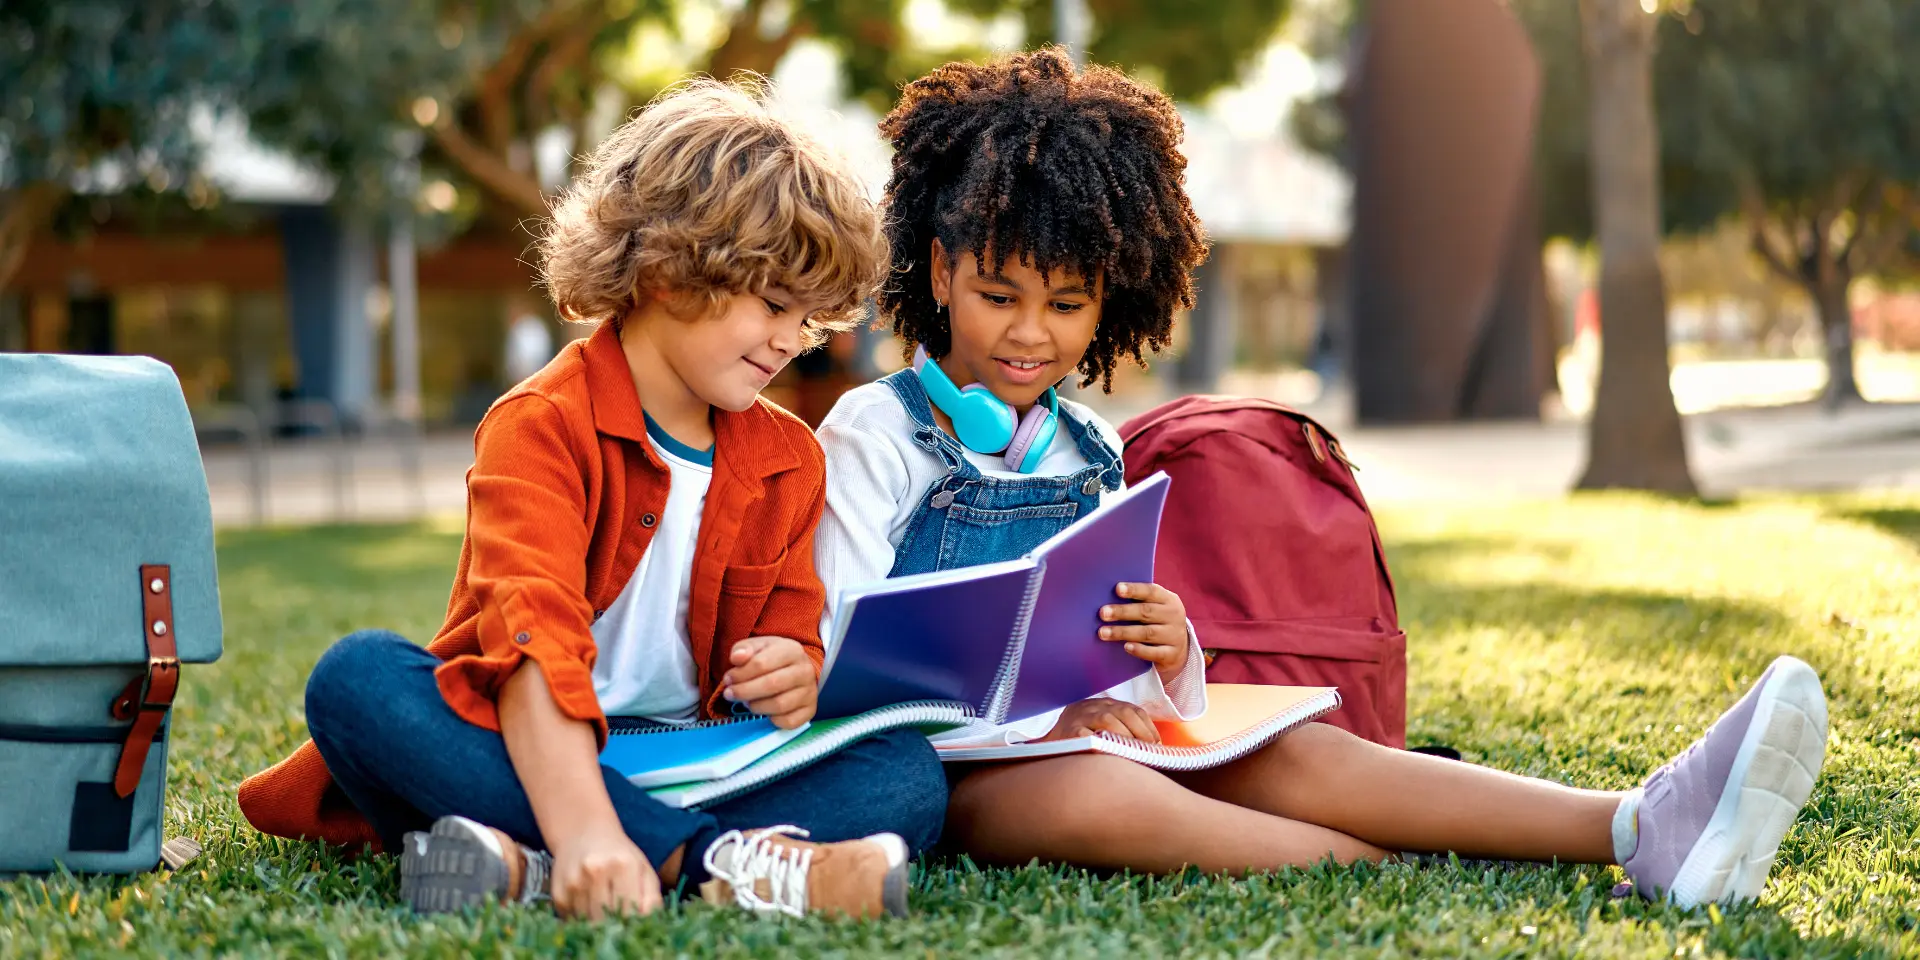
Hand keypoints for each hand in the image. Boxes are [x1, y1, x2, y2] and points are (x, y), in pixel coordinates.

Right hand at [548, 817, 661, 919]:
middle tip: (620, 926)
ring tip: (604, 913)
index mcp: (623, 864)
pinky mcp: (558, 894)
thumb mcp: (643, 869)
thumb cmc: (619, 855)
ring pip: (589, 924)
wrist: (582, 833)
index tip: (635, 928)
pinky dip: (582, 922)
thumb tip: (648, 921)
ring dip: (598, 926)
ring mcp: (573, 883)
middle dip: (615, 927)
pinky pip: (573, 922)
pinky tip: (588, 908)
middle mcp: (595, 871)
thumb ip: (652, 898)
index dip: (633, 924)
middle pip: (608, 919)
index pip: (630, 910)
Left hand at [723, 636, 818, 728]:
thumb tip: (737, 658)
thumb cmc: (772, 658)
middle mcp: (805, 671)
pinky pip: (789, 722)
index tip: (728, 679)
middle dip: (745, 692)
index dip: (740, 674)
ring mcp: (810, 692)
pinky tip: (764, 712)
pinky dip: (772, 720)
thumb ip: (743, 649)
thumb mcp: (758, 647)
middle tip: (730, 694)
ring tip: (747, 702)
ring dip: (756, 707)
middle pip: (771, 685)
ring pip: (779, 705)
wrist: (797, 669)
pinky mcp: (810, 710)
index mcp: (791, 650)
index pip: (762, 663)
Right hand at [1039, 697, 1160, 742]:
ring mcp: (1081, 717)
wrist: (1049, 741)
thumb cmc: (1083, 737)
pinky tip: (1110, 754)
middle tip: (1149, 751)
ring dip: (1125, 737)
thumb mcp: (1104, 726)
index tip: (1157, 744)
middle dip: (1141, 732)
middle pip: (1124, 712)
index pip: (1134, 710)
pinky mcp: (1069, 732)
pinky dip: (1101, 744)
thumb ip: (1125, 731)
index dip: (1149, 727)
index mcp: (1106, 705)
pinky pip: (1087, 736)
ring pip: (1108, 720)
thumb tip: (1154, 747)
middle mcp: (1094, 707)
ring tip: (1133, 753)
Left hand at [1099, 581, 1189, 681]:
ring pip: (1147, 633)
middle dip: (1122, 612)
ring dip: (1123, 632)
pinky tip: (1126, 647)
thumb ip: (1139, 602)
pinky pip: (1154, 652)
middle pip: (1146, 612)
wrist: (1179, 647)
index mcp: (1168, 600)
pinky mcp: (1171, 654)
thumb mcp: (1156, 607)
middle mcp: (1173, 616)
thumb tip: (1108, 599)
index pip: (1151, 591)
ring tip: (1103, 632)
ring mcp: (1174, 636)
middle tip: (1102, 613)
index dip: (1134, 590)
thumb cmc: (1158, 620)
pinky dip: (1140, 650)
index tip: (1117, 589)